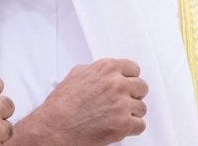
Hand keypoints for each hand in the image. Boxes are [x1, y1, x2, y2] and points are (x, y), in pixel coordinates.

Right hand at [13, 58, 147, 145]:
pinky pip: (140, 125)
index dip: (129, 78)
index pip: (133, 69)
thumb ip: (95, 72)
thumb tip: (107, 74)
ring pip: (141, 108)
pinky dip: (130, 128)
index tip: (127, 84)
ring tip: (113, 116)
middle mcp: (116, 83)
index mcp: (106, 68)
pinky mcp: (124, 123)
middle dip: (133, 95)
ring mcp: (122, 103)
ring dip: (130, 113)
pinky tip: (115, 125)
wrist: (56, 126)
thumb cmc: (62, 104)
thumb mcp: (76, 75)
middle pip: (142, 87)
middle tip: (121, 102)